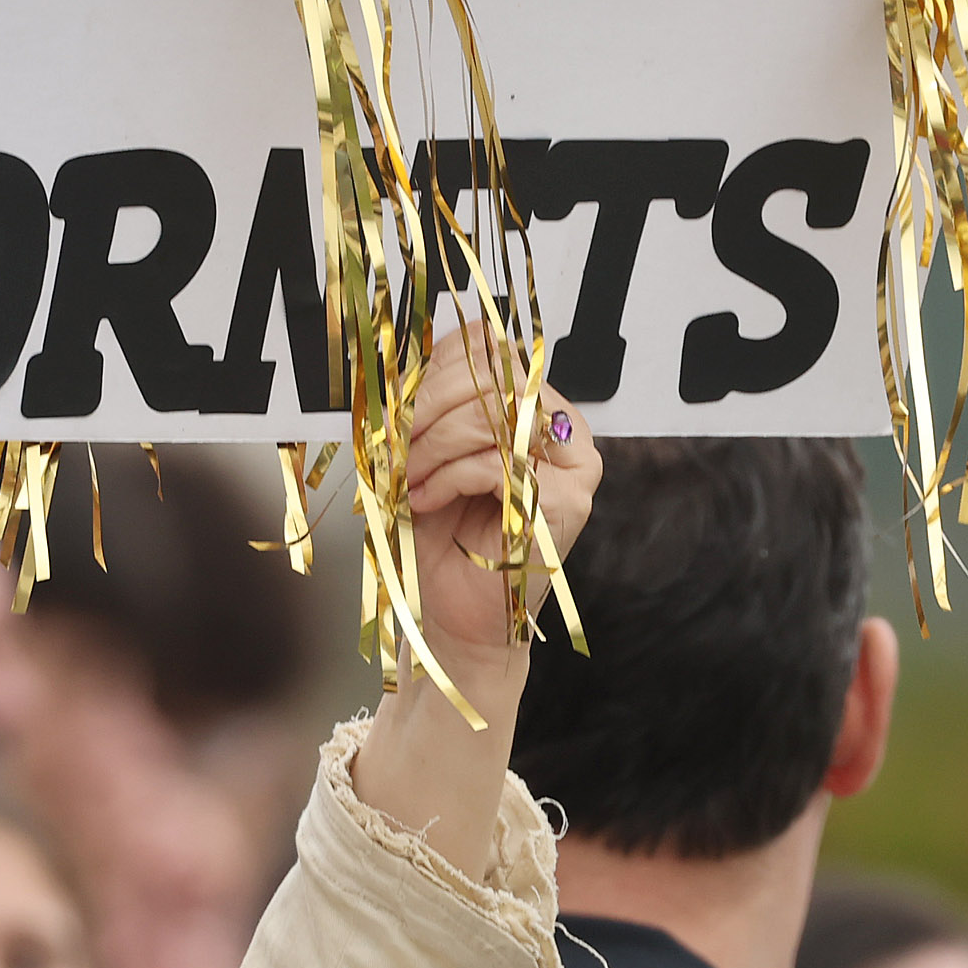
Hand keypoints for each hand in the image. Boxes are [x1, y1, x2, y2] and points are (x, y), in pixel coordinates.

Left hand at [347, 322, 596, 872]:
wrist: (454, 621)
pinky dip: (447, 478)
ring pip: (493, 414)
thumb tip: (399, 356)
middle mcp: (563, 429)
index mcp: (532, 406)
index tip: (397, 405)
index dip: (435, 366)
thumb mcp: (423, 455)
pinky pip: (497, 461)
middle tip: (394, 446)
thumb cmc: (439, 539)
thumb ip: (428, 404)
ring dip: (431, 446)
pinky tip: (425, 501)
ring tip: (405, 480)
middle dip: (428, 406)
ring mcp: (574, 467)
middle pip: (493, 372)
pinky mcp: (568, 503)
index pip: (490, 346)